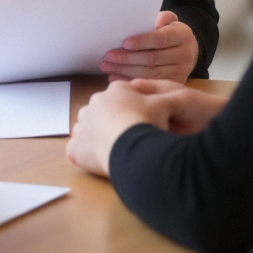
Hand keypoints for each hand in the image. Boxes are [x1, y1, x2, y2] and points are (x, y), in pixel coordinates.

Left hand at [66, 80, 227, 176]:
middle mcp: (94, 103)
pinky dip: (85, 156)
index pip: (121, 97)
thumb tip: (177, 96)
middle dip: (113, 123)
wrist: (130, 145)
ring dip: (98, 138)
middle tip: (129, 138)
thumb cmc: (148, 122)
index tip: (140, 122)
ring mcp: (82, 125)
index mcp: (115, 90)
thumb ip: (169, 98)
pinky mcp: (75, 147)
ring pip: (88, 130)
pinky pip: (77, 151)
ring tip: (117, 150)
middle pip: (103, 112)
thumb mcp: (166, 104)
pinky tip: (100, 162)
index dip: (131, 110)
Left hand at [100, 10, 198, 82]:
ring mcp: (181, 71)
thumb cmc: (170, 31)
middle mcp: (185, 54)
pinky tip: (115, 76)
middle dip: (128, 58)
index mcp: (182, 35)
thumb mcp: (169, 21)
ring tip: (107, 66)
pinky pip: (149, 83)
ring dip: (125, 70)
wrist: (187, 50)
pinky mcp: (174, 83)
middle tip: (108, 56)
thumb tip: (155, 21)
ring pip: (150, 73)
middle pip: (152, 58)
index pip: (160, 39)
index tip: (124, 43)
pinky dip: (130, 80)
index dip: (142, 41)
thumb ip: (162, 18)